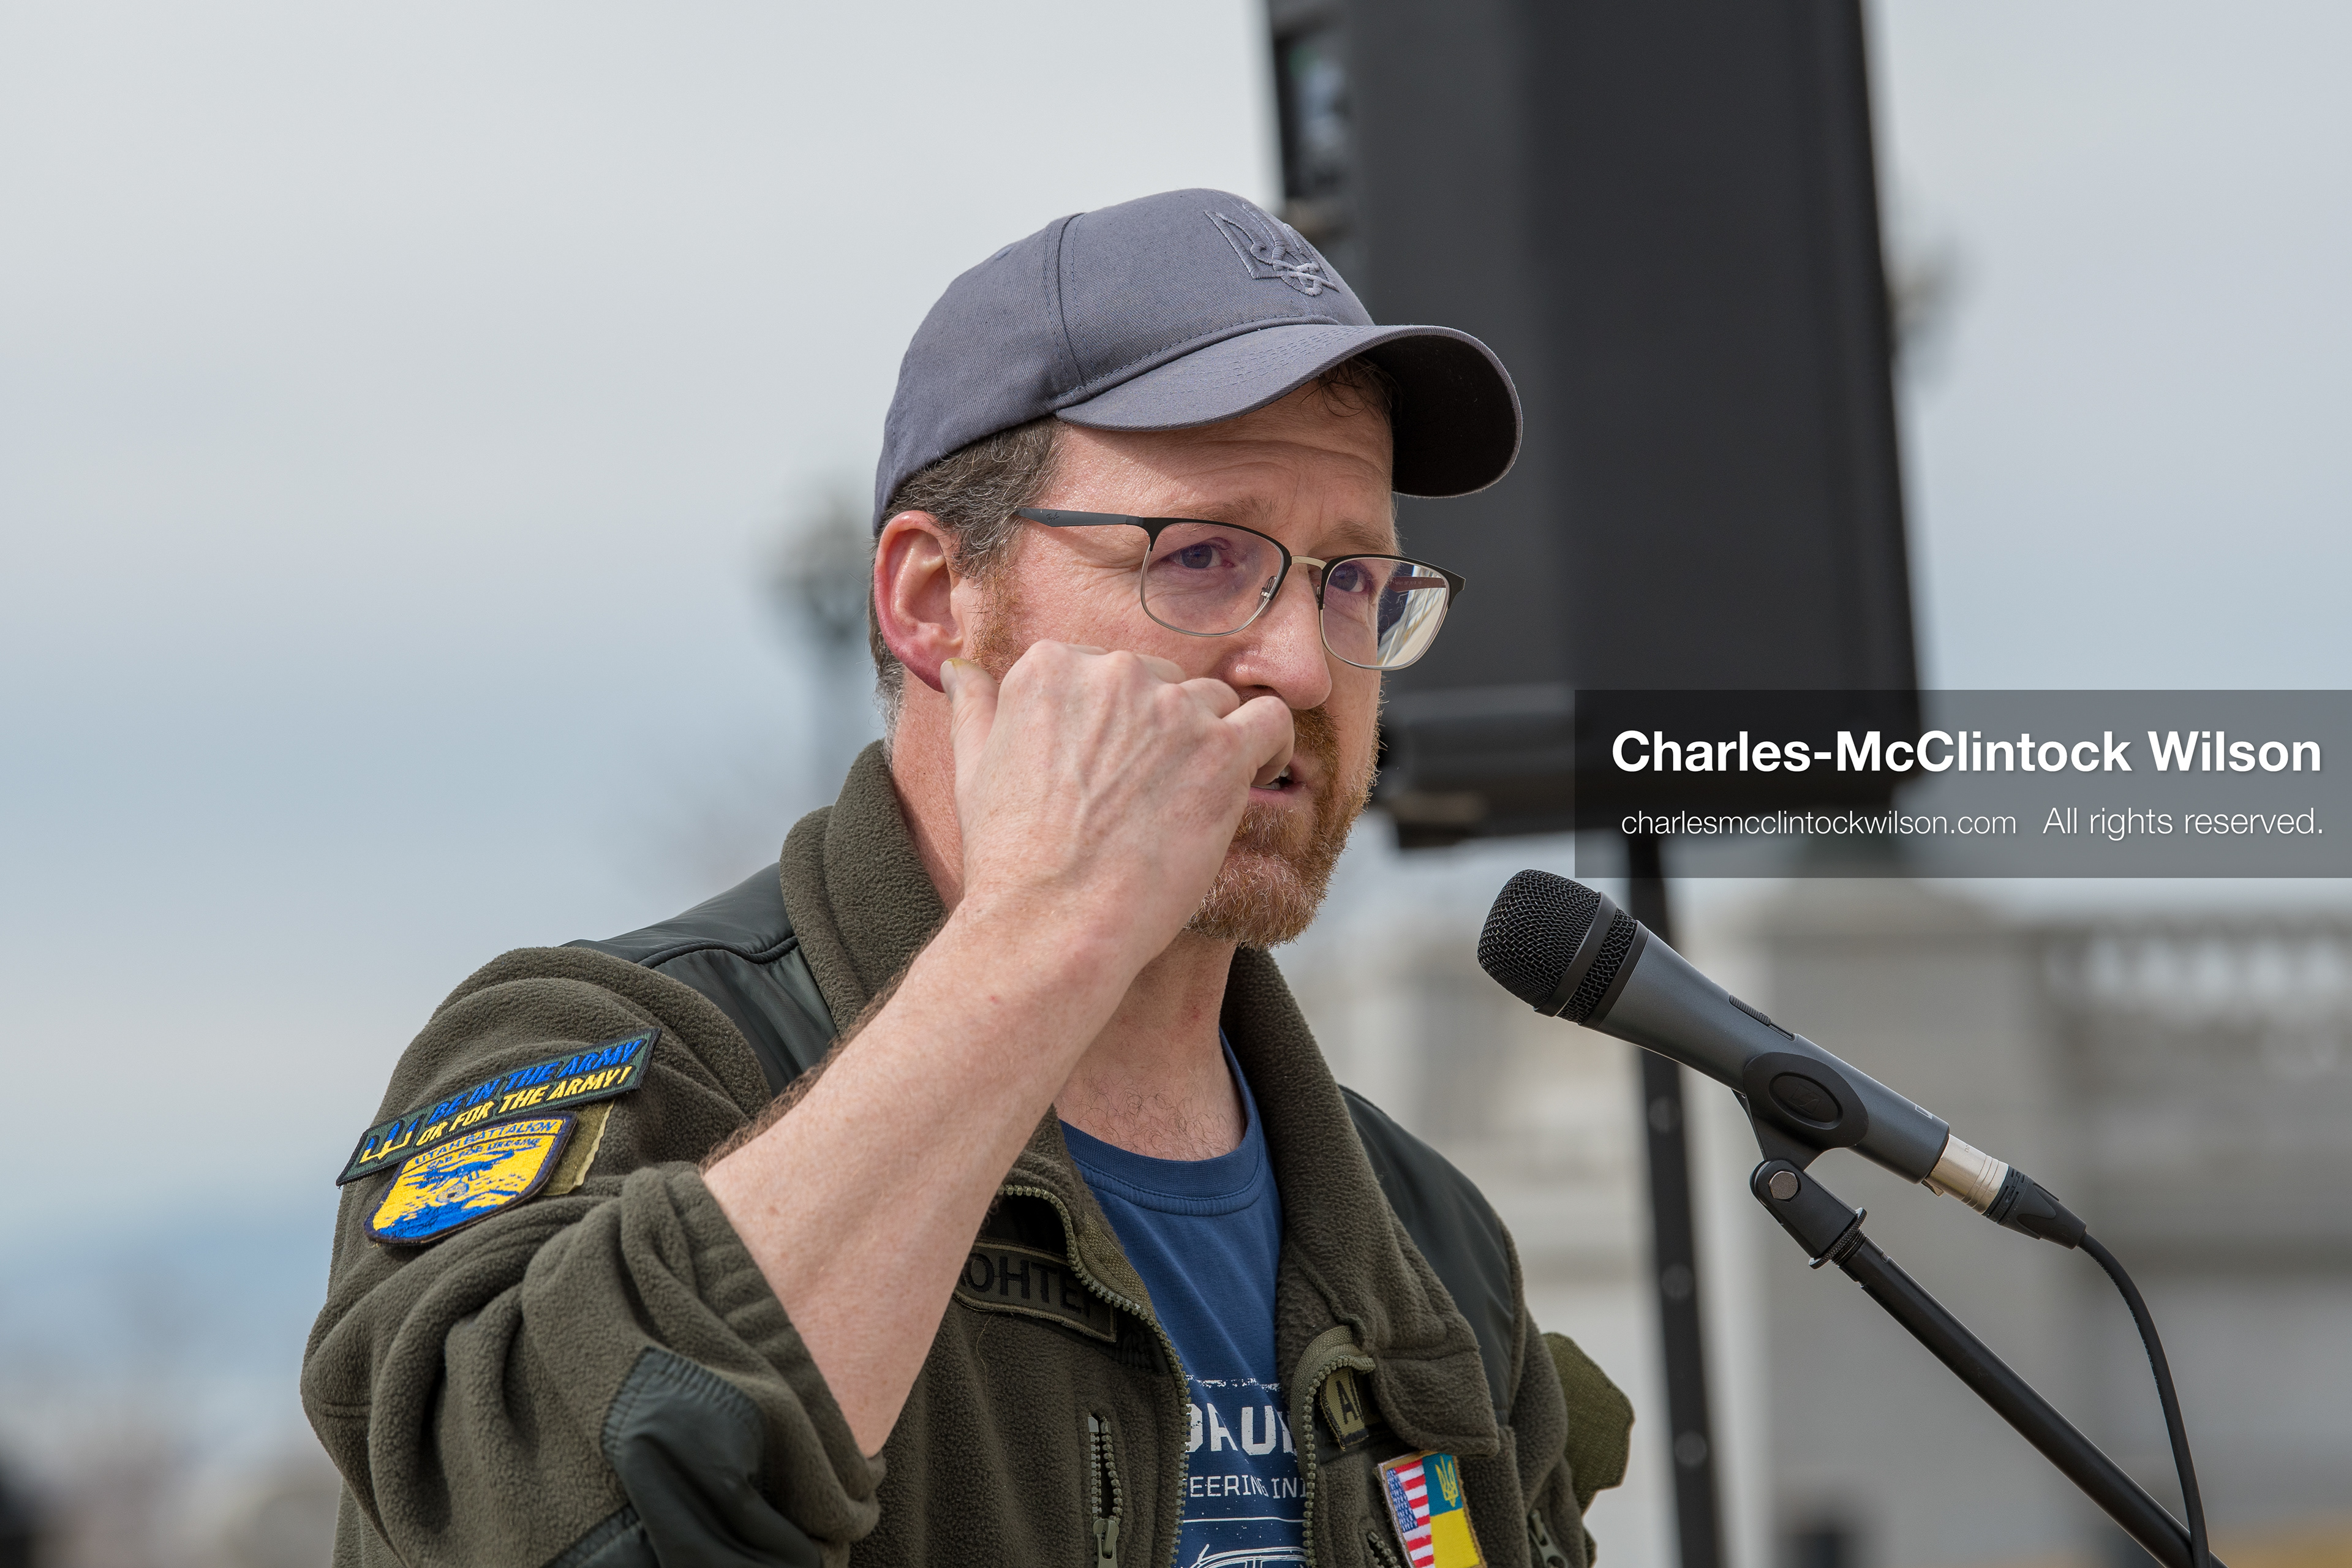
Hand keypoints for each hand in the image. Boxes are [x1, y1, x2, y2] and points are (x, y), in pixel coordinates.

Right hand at [940, 643, 1293, 970]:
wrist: (1050, 922)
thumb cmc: (1010, 858)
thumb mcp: (972, 769)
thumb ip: (975, 708)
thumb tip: (961, 670)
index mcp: (1050, 666)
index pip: (1108, 670)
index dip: (1117, 724)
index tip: (1112, 771)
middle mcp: (1113, 672)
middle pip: (1164, 683)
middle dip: (1163, 731)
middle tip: (1147, 797)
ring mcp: (1170, 708)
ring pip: (1215, 702)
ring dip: (1211, 742)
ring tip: (1193, 799)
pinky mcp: (1220, 750)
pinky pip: (1271, 721)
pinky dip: (1269, 747)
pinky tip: (1250, 780)